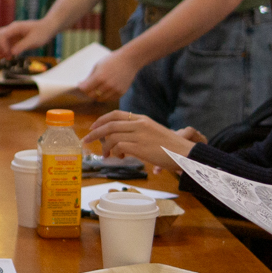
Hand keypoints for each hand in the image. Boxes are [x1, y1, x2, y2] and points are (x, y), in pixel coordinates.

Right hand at [0, 18, 54, 57]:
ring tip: (6, 57)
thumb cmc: (42, 32)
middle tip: (1, 55)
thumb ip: (23, 46)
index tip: (9, 54)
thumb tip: (12, 53)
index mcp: (15, 27)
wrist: (48, 28)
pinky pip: (5, 44)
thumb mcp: (34, 40)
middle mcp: (11, 29)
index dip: (2, 46)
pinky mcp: (15, 39)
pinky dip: (4, 50)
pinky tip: (10, 56)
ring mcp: (12, 34)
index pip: (2, 36)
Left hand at [76, 51, 139, 102]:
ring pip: (100, 99)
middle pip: (91, 95)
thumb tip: (81, 86)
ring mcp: (114, 90)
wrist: (129, 60)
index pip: (84, 89)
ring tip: (98, 87)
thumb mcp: (97, 66)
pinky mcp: (121, 92)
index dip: (81, 87)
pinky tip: (106, 89)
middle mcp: (107, 85)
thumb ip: (89, 78)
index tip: (81, 84)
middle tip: (89, 87)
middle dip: (88, 91)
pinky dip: (106, 96)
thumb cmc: (111, 61)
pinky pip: (109, 99)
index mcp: (99, 77)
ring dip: (97, 95)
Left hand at [83, 110, 201, 164]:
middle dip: (95, 133)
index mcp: (142, 119)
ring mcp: (139, 135)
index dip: (101, 120)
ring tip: (107, 155)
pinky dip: (115, 153)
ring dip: (106, 147)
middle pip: (110, 125)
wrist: (184, 153)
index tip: (93, 127)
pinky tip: (120, 158)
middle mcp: (139, 124)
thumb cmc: (171, 146)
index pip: (116, 114)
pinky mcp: (140, 147)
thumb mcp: (154, 132)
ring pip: (112, 136)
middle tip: (87, 140)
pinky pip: (119, 147)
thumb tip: (122, 140)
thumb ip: (139, 131)